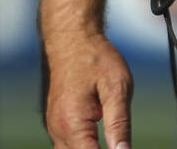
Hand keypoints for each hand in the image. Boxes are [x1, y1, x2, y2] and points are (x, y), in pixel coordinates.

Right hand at [42, 31, 132, 148]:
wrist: (73, 39)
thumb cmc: (95, 57)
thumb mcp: (117, 87)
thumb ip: (119, 123)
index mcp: (73, 124)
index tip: (122, 148)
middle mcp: (59, 130)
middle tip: (117, 141)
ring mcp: (55, 127)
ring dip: (88, 148)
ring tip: (108, 134)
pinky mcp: (57, 123)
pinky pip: (68, 145)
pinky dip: (82, 146)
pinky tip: (97, 138)